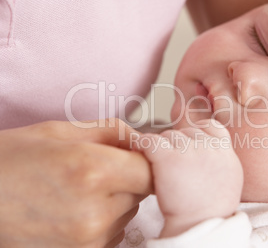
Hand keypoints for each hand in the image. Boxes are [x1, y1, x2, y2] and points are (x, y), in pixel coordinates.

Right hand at [0, 119, 151, 247]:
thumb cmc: (10, 162)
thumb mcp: (59, 132)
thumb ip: (111, 132)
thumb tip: (141, 140)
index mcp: (92, 171)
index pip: (151, 171)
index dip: (147, 161)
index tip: (138, 156)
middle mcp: (95, 211)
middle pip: (143, 193)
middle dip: (130, 179)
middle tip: (101, 170)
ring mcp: (88, 240)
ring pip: (129, 214)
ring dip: (117, 201)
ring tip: (81, 191)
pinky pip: (113, 234)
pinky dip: (104, 221)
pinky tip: (76, 210)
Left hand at [136, 119, 242, 236]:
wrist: (198, 226)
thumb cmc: (209, 210)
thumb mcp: (229, 178)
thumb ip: (220, 158)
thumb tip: (208, 146)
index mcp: (225, 151)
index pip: (210, 126)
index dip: (196, 134)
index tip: (188, 148)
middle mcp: (209, 146)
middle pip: (186, 132)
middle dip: (177, 145)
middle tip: (174, 167)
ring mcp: (189, 149)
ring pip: (168, 135)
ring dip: (162, 148)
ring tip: (162, 170)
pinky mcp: (168, 156)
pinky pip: (149, 140)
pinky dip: (142, 145)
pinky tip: (142, 155)